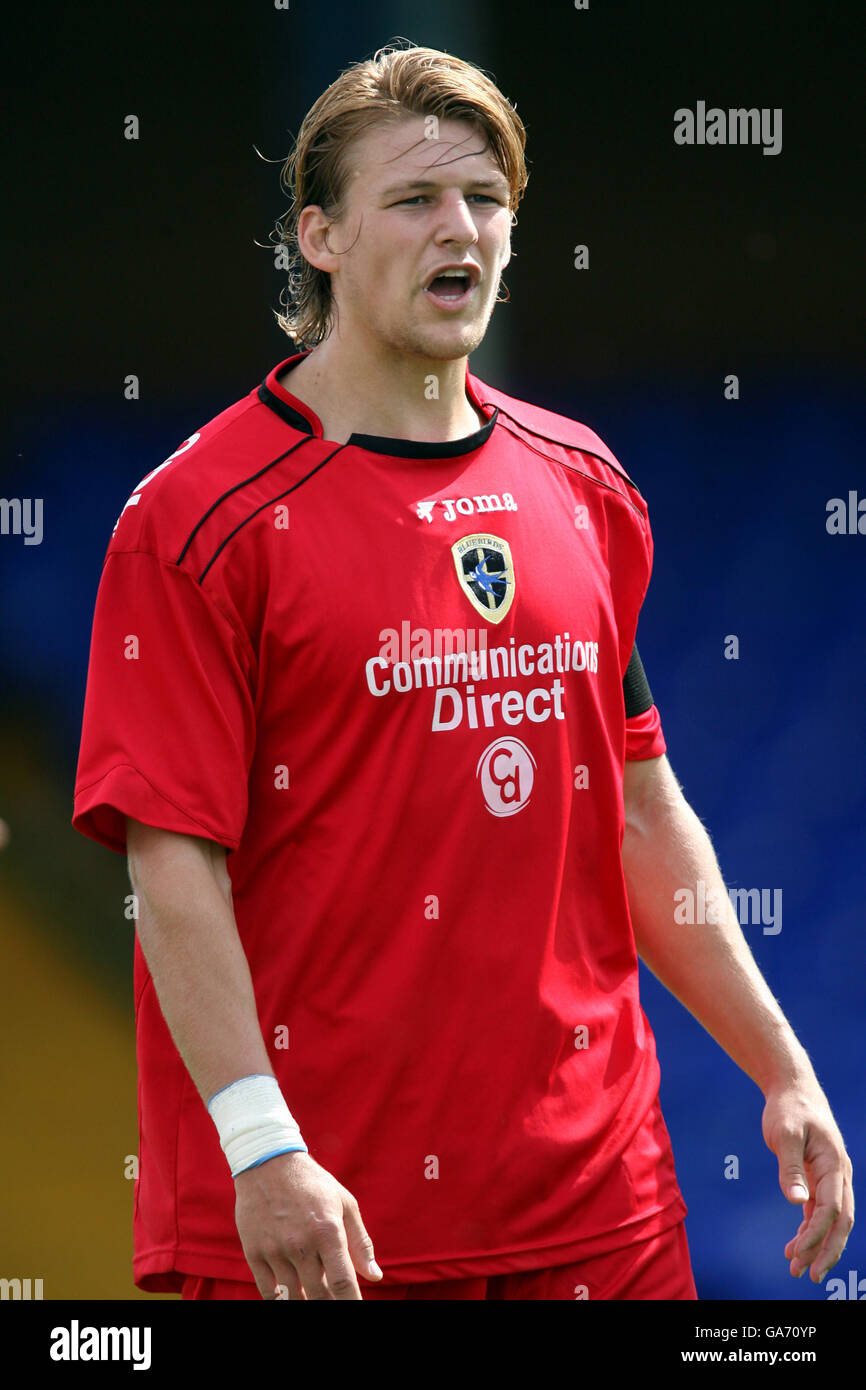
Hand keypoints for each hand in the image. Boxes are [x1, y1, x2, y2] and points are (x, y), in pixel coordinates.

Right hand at [234, 1150, 382, 1299]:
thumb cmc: (313, 1183)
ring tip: (314, 1300)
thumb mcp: (344, 1203)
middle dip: (329, 1306)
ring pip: (293, 1297)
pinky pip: (268, 1291)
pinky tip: (291, 1298)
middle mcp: (301, 1244)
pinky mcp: (254, 1252)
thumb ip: (360, 1242)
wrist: (267, 1163)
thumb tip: (374, 1277)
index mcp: (328, 1231)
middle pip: (319, 1295)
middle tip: (333, 1302)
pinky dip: (281, 1300)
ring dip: (306, 1303)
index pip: (342, 1282)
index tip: (355, 1311)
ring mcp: (275, 1250)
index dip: (350, 1304)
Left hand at [761, 1077, 853, 1282]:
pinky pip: (819, 1211)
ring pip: (831, 1220)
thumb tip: (796, 1203)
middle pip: (840, 1221)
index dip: (816, 1233)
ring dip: (817, 1244)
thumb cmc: (789, 1109)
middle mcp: (838, 1174)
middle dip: (827, 1251)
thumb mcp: (785, 1134)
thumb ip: (789, 1168)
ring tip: (795, 1267)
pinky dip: (810, 1229)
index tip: (797, 1252)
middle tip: (810, 1275)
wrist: (792, 1088)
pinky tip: (796, 1246)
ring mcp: (830, 1177)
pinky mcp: (818, 1178)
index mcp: (834, 1164)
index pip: (832, 1208)